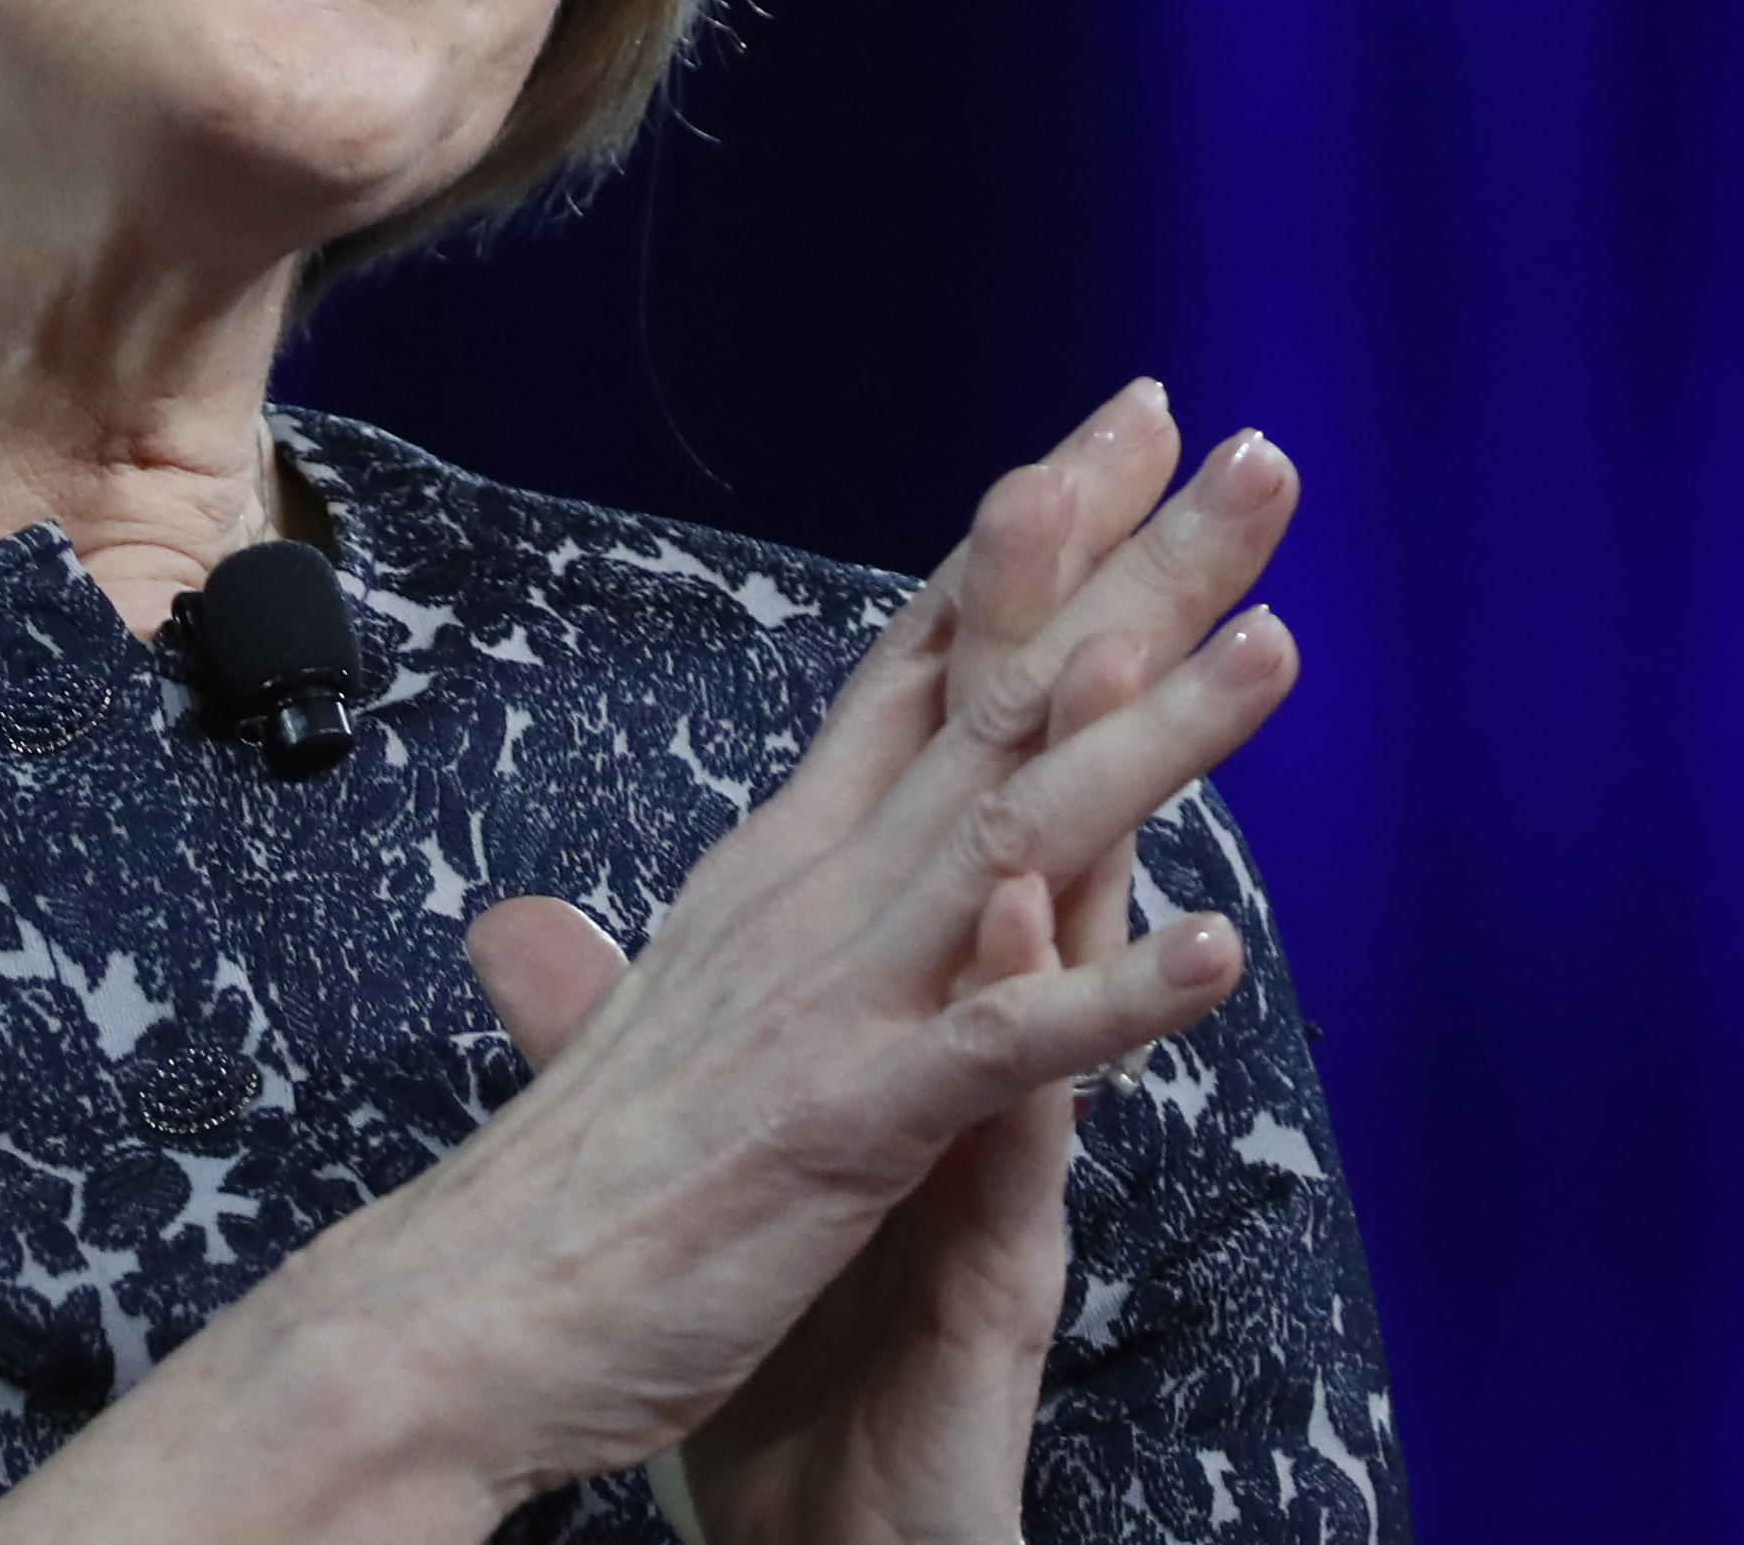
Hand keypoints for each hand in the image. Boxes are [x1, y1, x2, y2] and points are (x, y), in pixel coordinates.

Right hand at [456, 387, 1304, 1542]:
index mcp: (780, 868)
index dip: (1028, 540)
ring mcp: (836, 998)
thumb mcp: (611, 1034)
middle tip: (1250, 451)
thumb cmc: (561, 1190)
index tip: (1122, 432)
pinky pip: (1003, 1047)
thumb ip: (605, 961)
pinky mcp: (851, 1120)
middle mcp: (814, 894)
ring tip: (1278, 641)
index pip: (926, 661)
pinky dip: (1109, 995)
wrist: (465, 1312)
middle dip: (1132, 567)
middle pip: (998, 692)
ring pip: (1021, 829)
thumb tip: (527, 926)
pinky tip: (1219, 952)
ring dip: (1158, 735)